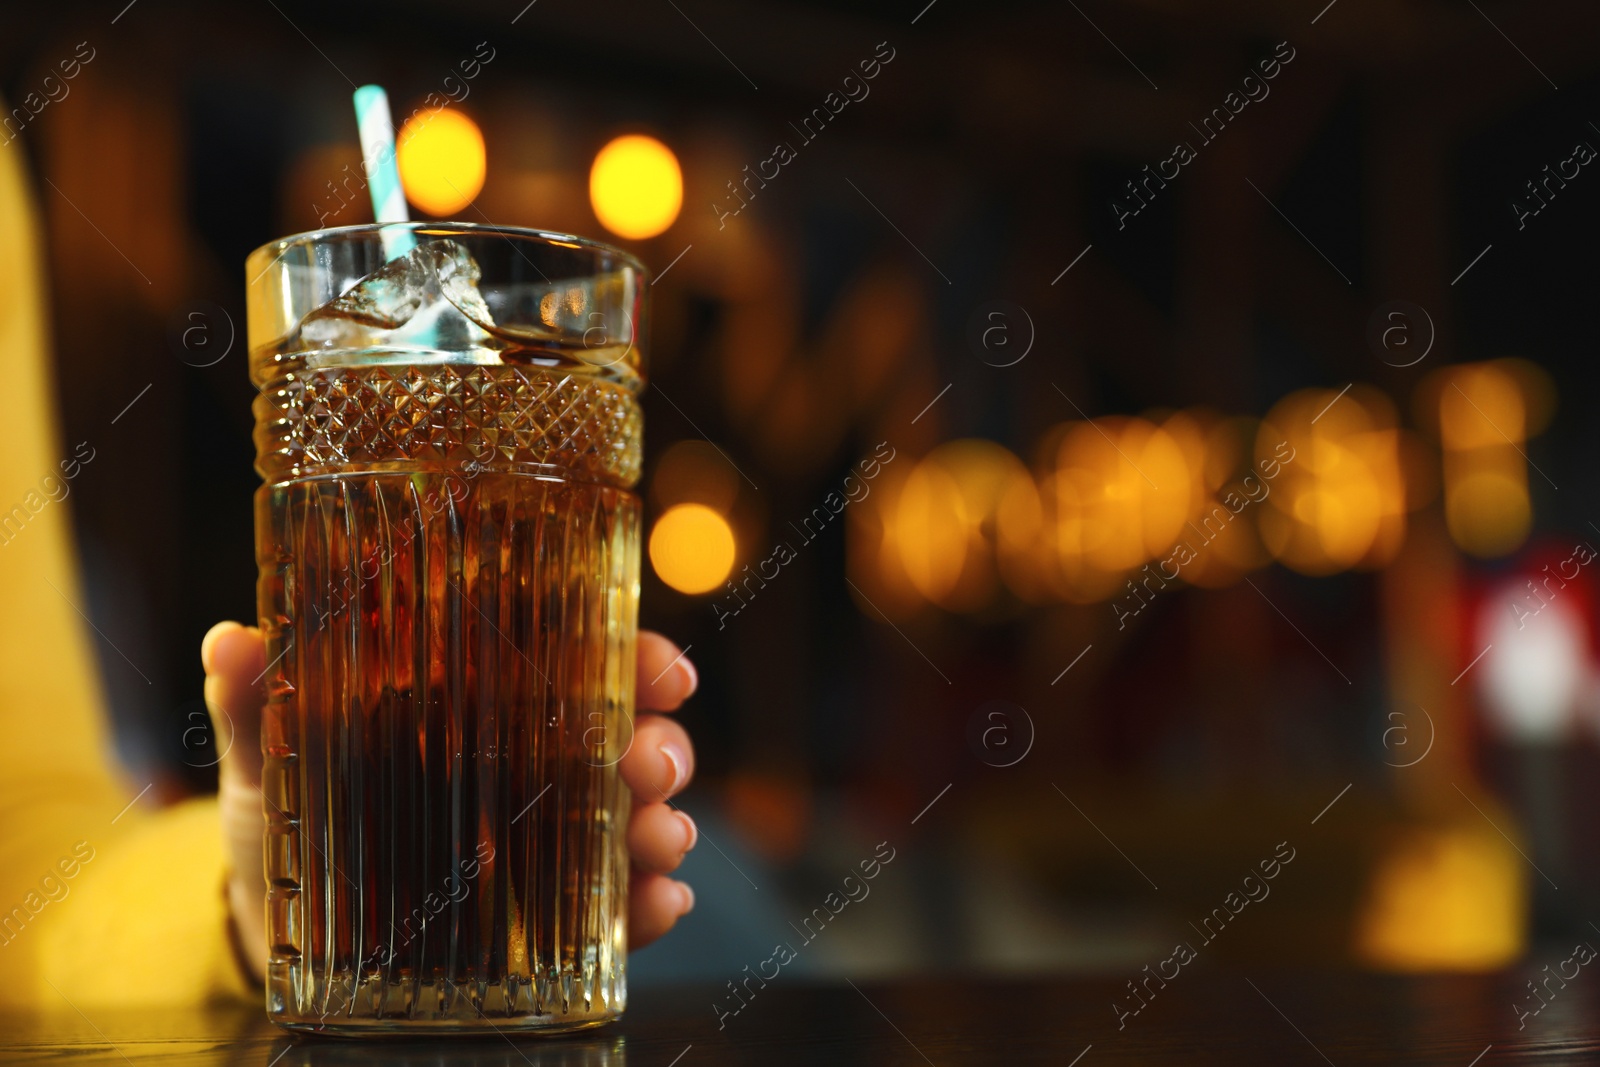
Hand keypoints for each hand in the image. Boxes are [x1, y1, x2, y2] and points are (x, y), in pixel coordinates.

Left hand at [201, 622, 699, 981]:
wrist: (275, 922)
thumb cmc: (290, 811)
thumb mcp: (272, 754)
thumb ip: (259, 703)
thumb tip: (230, 641)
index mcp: (488, 702)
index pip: (586, 660)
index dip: (640, 657)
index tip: (666, 670)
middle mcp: (536, 763)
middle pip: (631, 737)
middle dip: (662, 746)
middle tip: (649, 765)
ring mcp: (548, 839)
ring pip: (638, 817)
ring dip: (664, 825)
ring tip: (657, 839)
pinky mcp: (547, 915)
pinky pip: (615, 909)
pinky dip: (647, 907)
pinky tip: (657, 906)